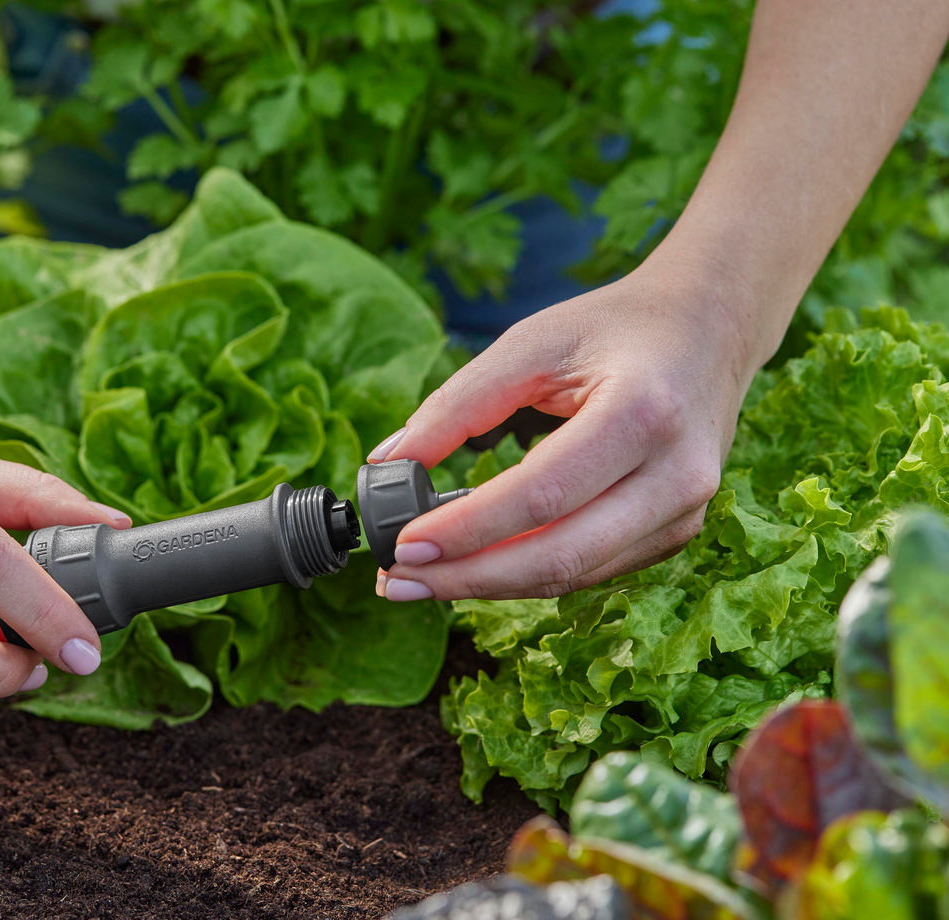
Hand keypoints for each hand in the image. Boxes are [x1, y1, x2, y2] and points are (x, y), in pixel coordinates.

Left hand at [369, 262, 771, 601]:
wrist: (710, 330)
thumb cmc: (614, 329)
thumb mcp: (531, 343)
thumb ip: (458, 404)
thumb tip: (388, 463)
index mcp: (644, 413)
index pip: (541, 495)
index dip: (468, 529)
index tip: (403, 544)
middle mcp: (677, 474)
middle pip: (560, 555)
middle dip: (469, 577)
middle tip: (398, 579)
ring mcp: (684, 512)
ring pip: (572, 575)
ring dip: (490, 586)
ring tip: (420, 579)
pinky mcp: (676, 533)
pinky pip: (589, 570)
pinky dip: (525, 575)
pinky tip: (473, 568)